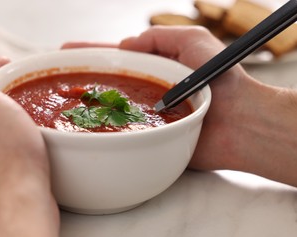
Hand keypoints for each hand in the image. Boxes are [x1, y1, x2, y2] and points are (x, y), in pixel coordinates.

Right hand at [62, 26, 259, 170]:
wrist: (241, 122)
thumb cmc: (223, 78)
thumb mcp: (193, 40)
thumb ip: (160, 37)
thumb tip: (125, 46)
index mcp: (156, 67)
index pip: (117, 56)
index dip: (92, 53)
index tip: (67, 51)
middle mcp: (147, 90)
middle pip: (106, 81)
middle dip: (80, 76)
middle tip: (54, 71)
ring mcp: (145, 115)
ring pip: (108, 107)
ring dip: (83, 103)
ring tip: (59, 97)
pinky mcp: (148, 139)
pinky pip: (120, 133)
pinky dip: (100, 130)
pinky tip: (81, 128)